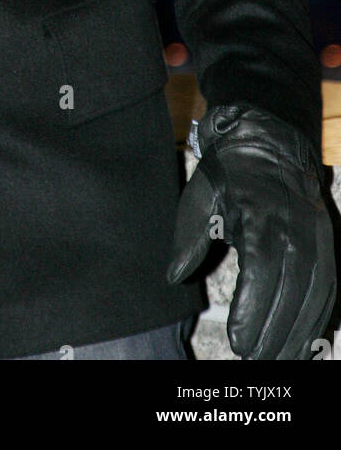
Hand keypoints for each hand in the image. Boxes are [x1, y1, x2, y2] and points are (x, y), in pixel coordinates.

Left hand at [167, 103, 335, 359]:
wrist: (268, 141)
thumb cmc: (229, 173)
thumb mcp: (198, 196)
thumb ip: (188, 237)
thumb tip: (175, 274)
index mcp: (261, 216)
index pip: (261, 273)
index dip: (252, 311)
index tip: (238, 340)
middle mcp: (297, 228)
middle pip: (292, 291)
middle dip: (275, 332)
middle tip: (254, 360)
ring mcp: (318, 235)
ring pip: (317, 294)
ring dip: (299, 333)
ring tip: (279, 360)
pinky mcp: (329, 242)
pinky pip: (330, 286)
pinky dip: (318, 318)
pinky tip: (304, 342)